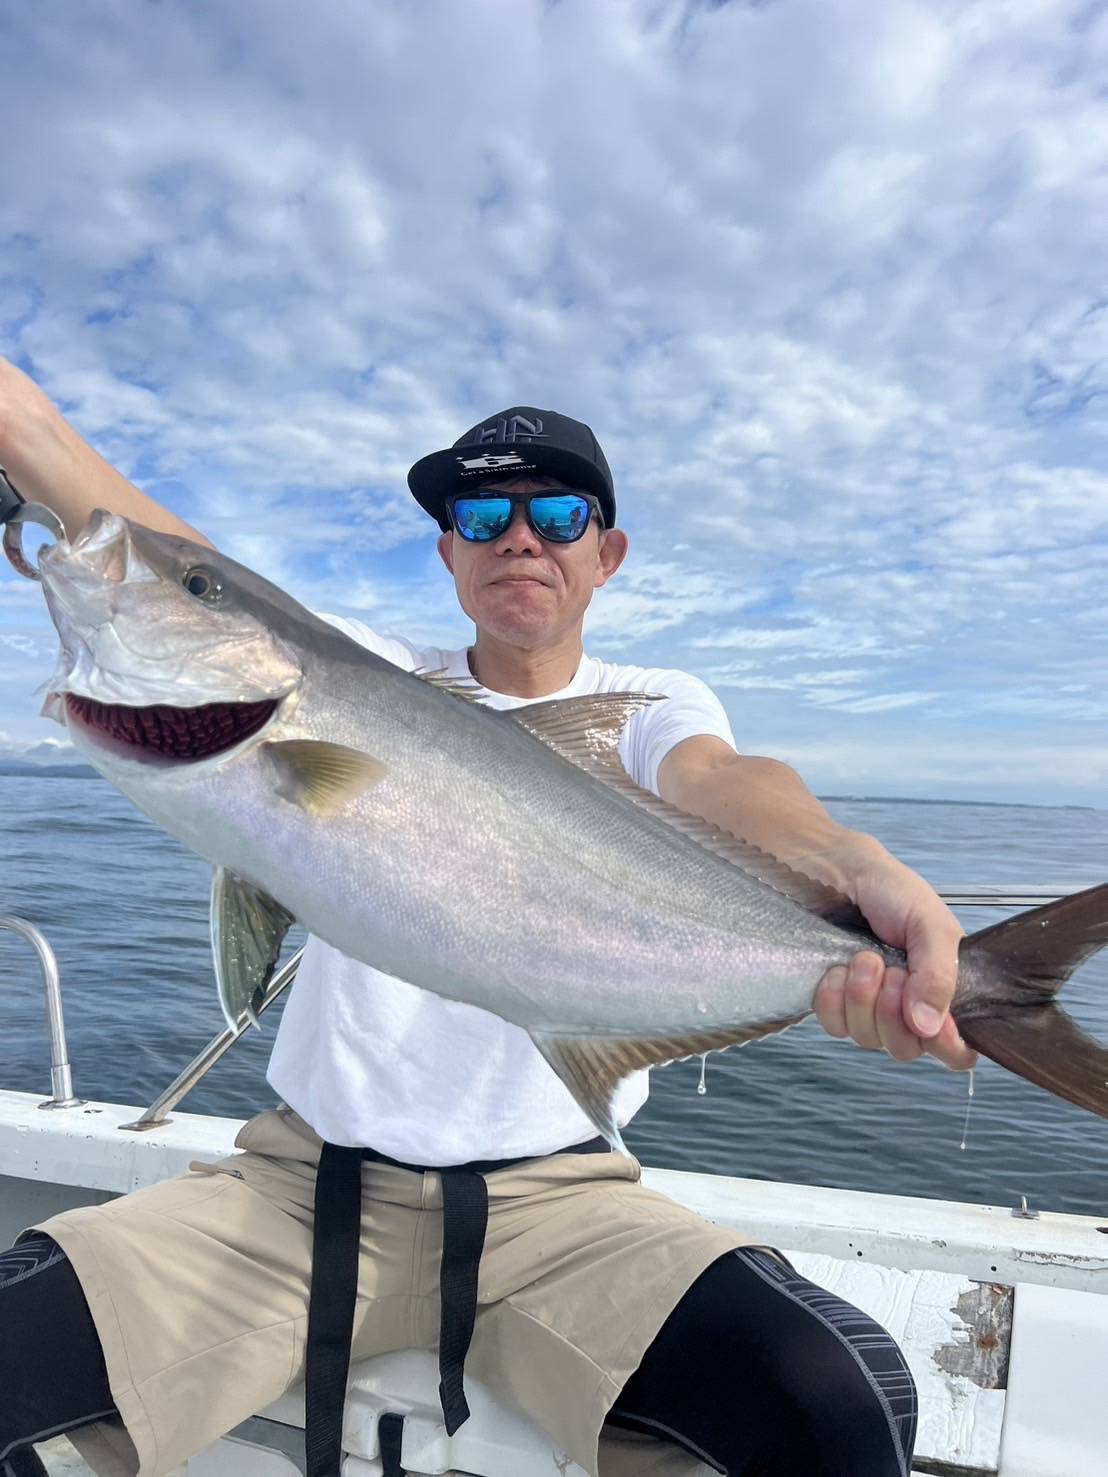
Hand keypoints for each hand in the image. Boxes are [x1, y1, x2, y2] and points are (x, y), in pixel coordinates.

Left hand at [811, 839, 977, 1070]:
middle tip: (888, 969)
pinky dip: (833, 1000)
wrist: (830, 870)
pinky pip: (834, 1026)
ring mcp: (867, 1007)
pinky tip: (834, 969)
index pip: (955, 1048)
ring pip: (868, 1039)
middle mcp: (906, 1005)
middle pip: (907, 1048)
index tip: (927, 1021)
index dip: (945, 1044)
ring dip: (862, 999)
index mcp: (941, 988)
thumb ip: (938, 974)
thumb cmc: (887, 889)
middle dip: (893, 1011)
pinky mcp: (833, 1002)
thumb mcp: (929, 923)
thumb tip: (929, 1027)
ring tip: (861, 958)